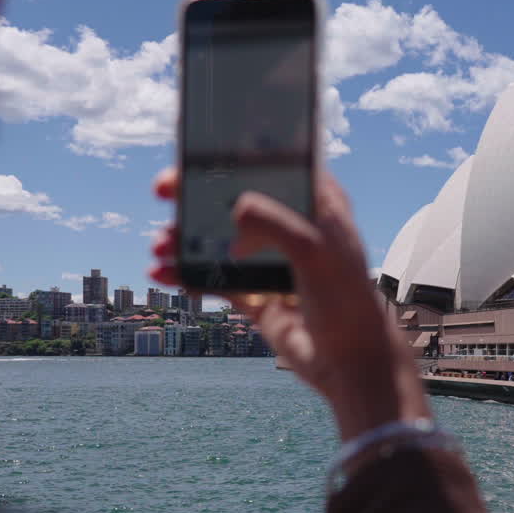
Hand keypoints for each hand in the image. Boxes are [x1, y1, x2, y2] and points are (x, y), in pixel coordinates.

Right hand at [149, 170, 430, 440]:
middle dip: (196, 196)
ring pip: (220, 241)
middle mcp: (293, 229)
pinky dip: (188, 275)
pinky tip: (163, 272)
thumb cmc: (348, 302)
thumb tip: (236, 206)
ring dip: (186, 240)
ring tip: (161, 244)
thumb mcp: (315, 252)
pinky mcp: (258, 297)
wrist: (352, 364)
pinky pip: (215, 280)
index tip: (198, 149)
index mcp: (317, 205)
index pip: (273, 165)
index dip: (236, 154)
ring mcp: (273, 264)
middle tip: (164, 190)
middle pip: (237, 201)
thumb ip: (276, 224)